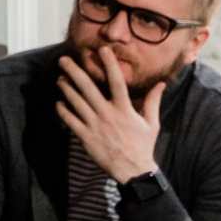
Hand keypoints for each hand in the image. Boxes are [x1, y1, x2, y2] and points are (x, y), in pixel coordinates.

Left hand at [56, 52, 162, 182]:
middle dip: (75, 72)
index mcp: (125, 109)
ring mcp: (95, 126)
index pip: (117, 82)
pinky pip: (70, 120)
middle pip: (88, 88)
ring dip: (66, 88)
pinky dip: (63, 110)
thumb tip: (161, 83)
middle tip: (64, 59)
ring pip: (76, 102)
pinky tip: (59, 102)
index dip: (110, 65)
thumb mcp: (152, 123)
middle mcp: (108, 115)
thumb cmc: (143, 145)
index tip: (102, 50)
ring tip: (60, 78)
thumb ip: (153, 101)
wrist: (134, 170)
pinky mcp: (86, 137)